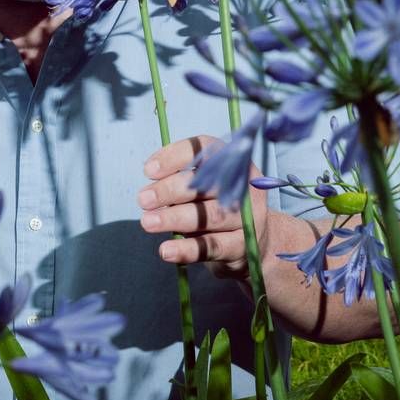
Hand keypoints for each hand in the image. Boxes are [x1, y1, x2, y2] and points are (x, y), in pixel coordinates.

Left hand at [138, 134, 266, 280]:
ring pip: (210, 216)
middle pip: (207, 184)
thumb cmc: (217, 208)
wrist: (256, 245)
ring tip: (148, 222)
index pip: (206, 149)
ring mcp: (248, 218)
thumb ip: (181, 179)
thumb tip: (151, 177)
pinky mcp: (243, 246)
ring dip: (175, 218)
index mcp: (233, 163)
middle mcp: (244, 187)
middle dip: (170, 190)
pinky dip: (187, 249)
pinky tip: (166, 250)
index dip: (175, 157)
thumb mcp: (203, 188)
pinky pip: (213, 247)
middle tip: (143, 199)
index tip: (148, 170)